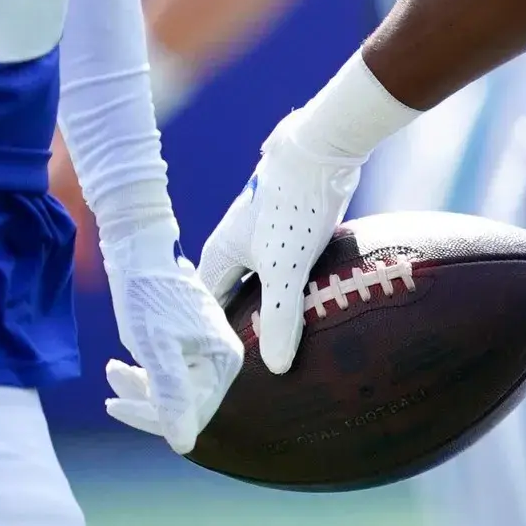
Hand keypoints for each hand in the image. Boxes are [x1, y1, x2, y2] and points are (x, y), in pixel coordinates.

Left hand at [100, 233, 243, 453]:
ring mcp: (206, 349)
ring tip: (111, 369)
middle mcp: (222, 358)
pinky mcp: (190, 340)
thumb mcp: (156, 351)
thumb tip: (184, 445)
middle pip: (181, 402)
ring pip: (172, 387)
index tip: (113, 404)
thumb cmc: (148, 297)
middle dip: (142, 398)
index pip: (191, 413)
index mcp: (223, 362)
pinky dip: (144, 373)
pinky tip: (121, 364)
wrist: (142, 249)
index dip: (151, 417)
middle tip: (109, 379)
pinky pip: (169, 371)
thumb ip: (172, 397)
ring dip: (138, 386)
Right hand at [195, 110, 364, 374]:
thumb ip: (280, 317)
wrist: (319, 149)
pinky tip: (310, 301)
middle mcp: (233, 246)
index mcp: (219, 258)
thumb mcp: (287, 268)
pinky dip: (290, 287)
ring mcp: (260, 235)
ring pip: (258, 282)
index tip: (220, 375)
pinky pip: (283, 267)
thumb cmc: (295, 207)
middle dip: (240, 328)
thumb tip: (275, 368)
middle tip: (252, 365)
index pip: (207, 313)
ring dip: (267, 308)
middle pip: (231, 299)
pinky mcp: (287, 226)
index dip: (211, 343)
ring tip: (282, 340)